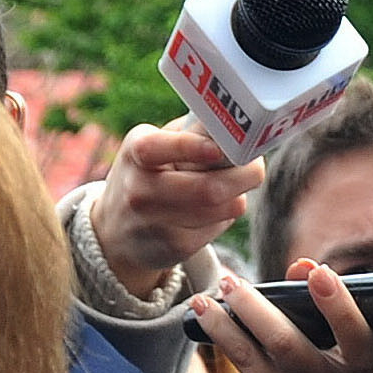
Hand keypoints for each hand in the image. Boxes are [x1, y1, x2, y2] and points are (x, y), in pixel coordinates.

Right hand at [95, 121, 263, 294]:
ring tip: (230, 188)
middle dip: (244, 176)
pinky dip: (225, 217)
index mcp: (135, 152)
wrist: (117, 231)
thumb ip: (192, 133)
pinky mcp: (175, 246)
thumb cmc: (150, 175)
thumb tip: (235, 126)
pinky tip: (213, 211)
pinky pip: (218, 227)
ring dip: (237, 196)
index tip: (218, 148)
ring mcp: (155, 222)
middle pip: (208, 188)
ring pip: (222, 209)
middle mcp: (140, 188)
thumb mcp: (157, 147)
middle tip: (255, 167)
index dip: (191, 147)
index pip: (158, 148)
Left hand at [197, 261, 372, 372]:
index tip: (319, 272)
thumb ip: (323, 297)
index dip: (339, 305)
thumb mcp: (337, 336)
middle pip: (292, 345)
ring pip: (262, 353)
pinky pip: (244, 360)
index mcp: (362, 359)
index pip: (359, 336)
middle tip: (235, 282)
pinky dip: (221, 330)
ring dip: (236, 315)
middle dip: (261, 312)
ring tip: (221, 286)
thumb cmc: (327, 359)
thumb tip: (302, 267)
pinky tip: (204, 308)